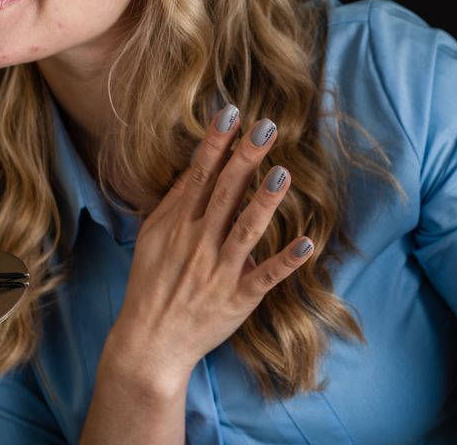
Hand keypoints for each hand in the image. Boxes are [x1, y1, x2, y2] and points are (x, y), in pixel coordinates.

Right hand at [103, 107, 312, 392]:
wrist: (149, 343)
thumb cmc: (151, 285)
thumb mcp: (151, 238)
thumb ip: (174, 203)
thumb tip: (196, 167)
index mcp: (177, 225)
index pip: (200, 176)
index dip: (216, 143)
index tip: (231, 113)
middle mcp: (198, 243)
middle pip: (225, 193)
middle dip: (245, 158)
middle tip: (267, 127)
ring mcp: (219, 271)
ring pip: (245, 231)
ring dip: (265, 202)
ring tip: (284, 173)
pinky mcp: (238, 299)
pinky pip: (265, 277)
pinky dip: (286, 261)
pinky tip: (307, 242)